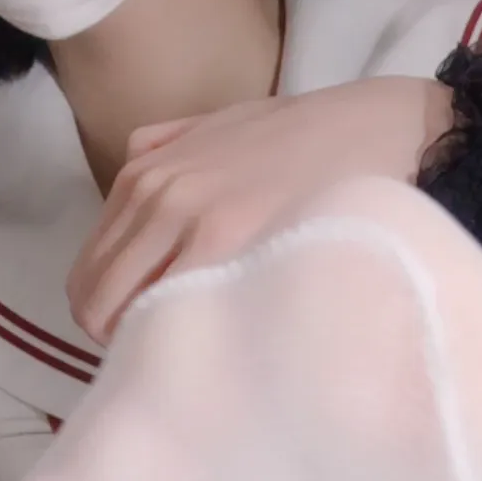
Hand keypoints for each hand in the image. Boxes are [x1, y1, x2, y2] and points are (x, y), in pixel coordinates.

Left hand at [67, 76, 451, 344]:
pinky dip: (187, 343)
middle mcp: (157, 198)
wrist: (390, 131)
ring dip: (155, 346)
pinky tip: (225, 348)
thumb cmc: (316, 136)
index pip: (91, 273)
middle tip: (178, 355)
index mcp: (146, 173)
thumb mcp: (227, 124)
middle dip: (125, 338)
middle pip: (98, 306)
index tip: (154, 329)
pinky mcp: (232, 252)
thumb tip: (139, 171)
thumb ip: (172, 147)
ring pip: (129, 321)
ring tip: (205, 356)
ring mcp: (192, 227)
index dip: (114, 313)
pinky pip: (176, 317)